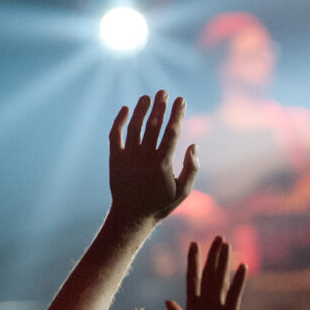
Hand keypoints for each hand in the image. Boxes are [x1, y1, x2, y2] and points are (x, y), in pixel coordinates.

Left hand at [109, 91, 198, 223]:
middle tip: (163, 92)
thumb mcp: (183, 191)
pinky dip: (120, 121)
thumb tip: (194, 145)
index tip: (181, 100)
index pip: (172, 131)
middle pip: (153, 124)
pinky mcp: (115, 159)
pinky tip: (125, 109)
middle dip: (160, 106)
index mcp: (163, 162)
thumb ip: (191, 168)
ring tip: (147, 97)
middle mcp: (145, 156)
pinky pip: (115, 135)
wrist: (131, 216)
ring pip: (135, 126)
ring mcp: (128, 156)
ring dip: (141, 109)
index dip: (177, 114)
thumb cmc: (160, 204)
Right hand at [166, 237, 246, 309]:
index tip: (194, 244)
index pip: (192, 278)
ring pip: (220, 279)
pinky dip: (239, 279)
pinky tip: (243, 265)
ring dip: (223, 260)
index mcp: (193, 306)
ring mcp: (216, 309)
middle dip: (213, 254)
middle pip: (208, 273)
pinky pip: (235, 293)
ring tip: (227, 244)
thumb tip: (168, 300)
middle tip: (218, 237)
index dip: (194, 260)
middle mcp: (204, 304)